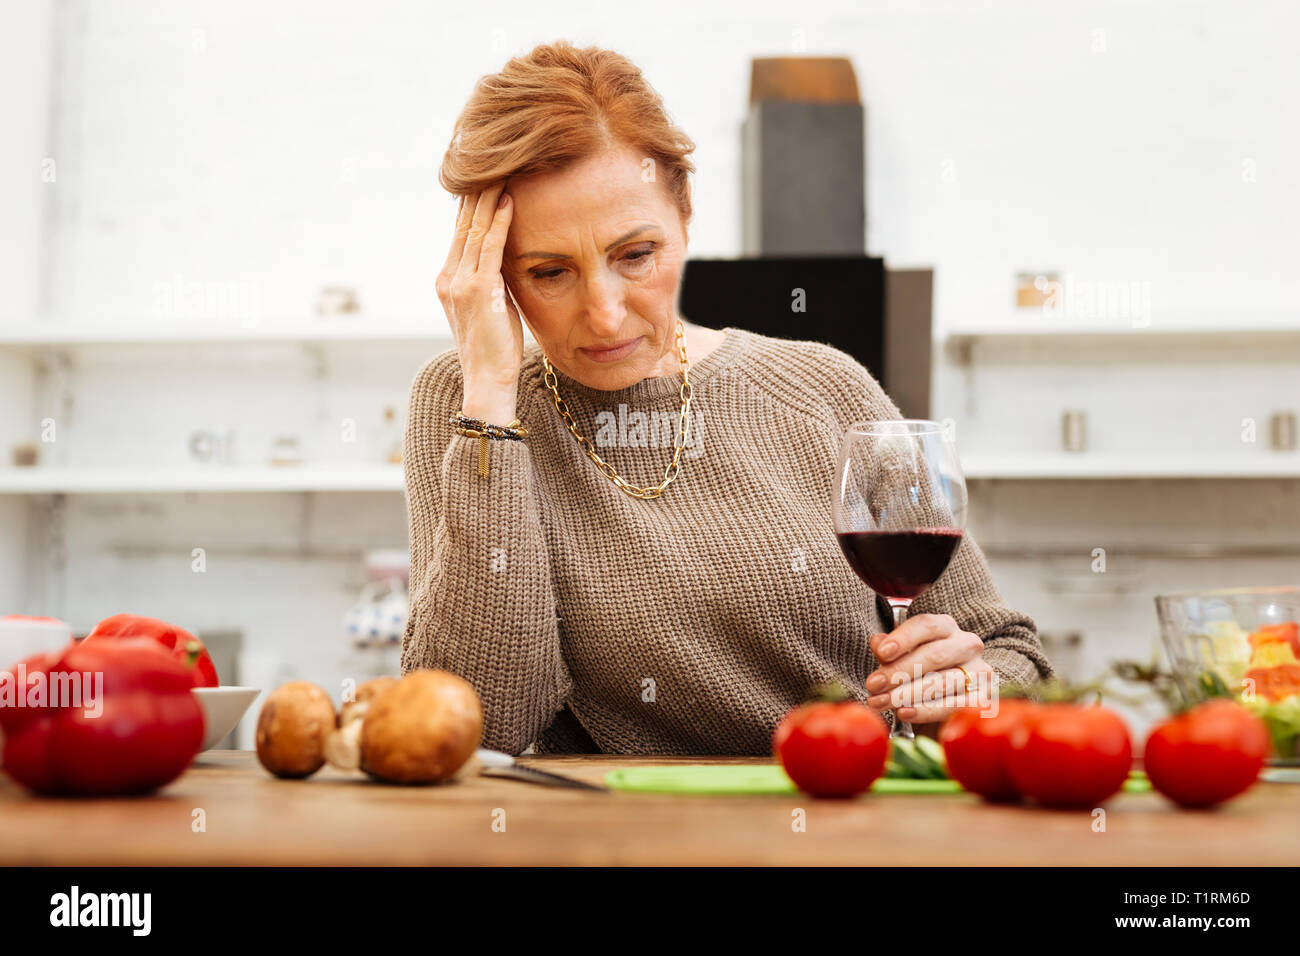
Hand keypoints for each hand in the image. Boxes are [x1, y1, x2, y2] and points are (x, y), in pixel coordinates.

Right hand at [436, 183, 523, 421]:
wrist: (488, 381)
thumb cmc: (496, 349)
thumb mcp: (491, 307)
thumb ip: (492, 280)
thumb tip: (506, 257)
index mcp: (449, 279)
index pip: (460, 230)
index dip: (471, 200)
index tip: (483, 172)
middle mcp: (449, 276)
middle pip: (463, 221)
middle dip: (477, 188)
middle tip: (491, 156)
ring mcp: (460, 282)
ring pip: (473, 228)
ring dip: (489, 195)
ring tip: (502, 167)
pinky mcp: (478, 290)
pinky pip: (488, 247)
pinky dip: (499, 221)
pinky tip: (508, 199)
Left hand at [863, 613, 993, 725]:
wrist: (942, 704)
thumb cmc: (918, 673)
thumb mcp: (900, 658)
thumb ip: (888, 650)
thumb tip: (878, 643)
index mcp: (946, 627)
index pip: (926, 625)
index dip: (903, 638)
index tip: (881, 653)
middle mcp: (967, 645)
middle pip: (933, 655)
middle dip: (899, 671)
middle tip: (873, 685)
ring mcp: (979, 672)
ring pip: (942, 682)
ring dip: (906, 694)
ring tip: (880, 702)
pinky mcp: (982, 699)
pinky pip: (952, 706)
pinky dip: (926, 711)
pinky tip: (904, 713)